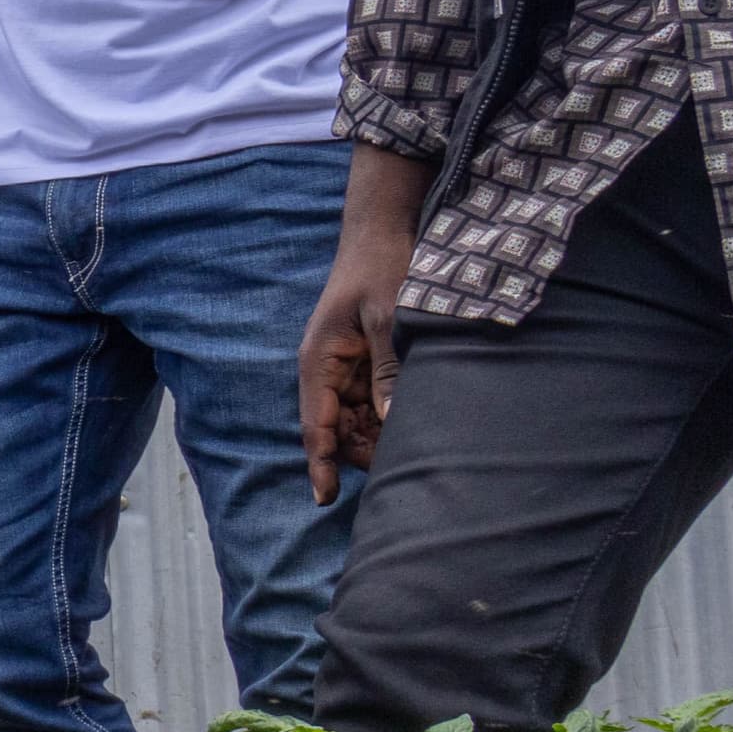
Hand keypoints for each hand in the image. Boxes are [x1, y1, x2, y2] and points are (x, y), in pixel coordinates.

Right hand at [302, 226, 411, 504]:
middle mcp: (327, 371)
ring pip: (357, 419)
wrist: (382, 232)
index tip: (325, 500)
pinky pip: (373, 401)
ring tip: (417, 439)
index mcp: (319, 361)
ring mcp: (346, 367)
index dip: (320, 464)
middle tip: (405, 461)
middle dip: (361, 450)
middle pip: (337, 430)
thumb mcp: (387, 318)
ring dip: (379, 434)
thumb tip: (391, 420)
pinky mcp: (366, 361)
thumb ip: (389, 370)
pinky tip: (415, 417)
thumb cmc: (380, 268)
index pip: (315, 425)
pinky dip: (389, 414)